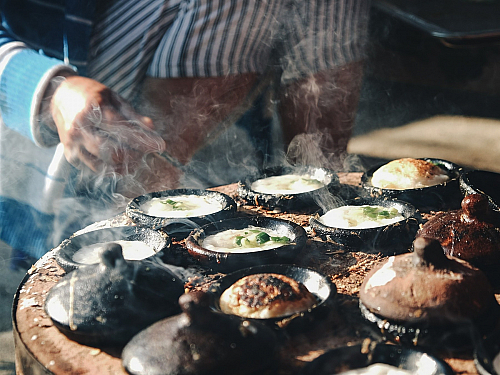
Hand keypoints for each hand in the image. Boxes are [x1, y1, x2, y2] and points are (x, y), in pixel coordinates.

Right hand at [50, 76, 165, 174]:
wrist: (60, 97)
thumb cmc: (93, 97)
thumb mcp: (114, 99)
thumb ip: (132, 116)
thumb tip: (151, 129)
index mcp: (92, 109)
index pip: (122, 129)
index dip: (143, 140)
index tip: (160, 146)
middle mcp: (80, 127)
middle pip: (113, 152)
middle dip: (134, 155)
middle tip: (145, 153)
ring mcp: (73, 143)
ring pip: (105, 164)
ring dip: (125, 165)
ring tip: (135, 158)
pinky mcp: (71, 155)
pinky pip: (96, 169)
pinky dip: (112, 168)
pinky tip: (121, 162)